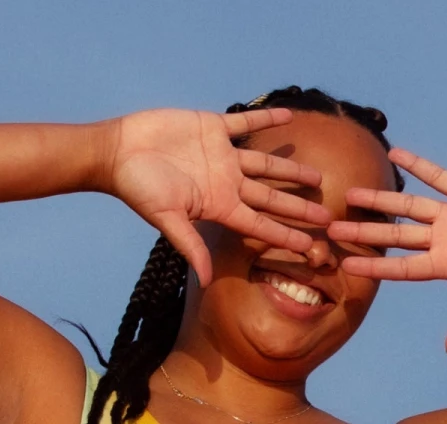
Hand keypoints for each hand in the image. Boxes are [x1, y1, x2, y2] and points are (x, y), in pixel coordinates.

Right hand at [106, 108, 330, 285]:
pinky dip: (267, 120)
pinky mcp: (213, 128)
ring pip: (266, 164)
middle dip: (299, 208)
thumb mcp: (167, 220)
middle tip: (328, 217)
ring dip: (291, 170)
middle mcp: (227, 184)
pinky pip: (246, 124)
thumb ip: (191, 247)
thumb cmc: (139, 189)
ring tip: (318, 177)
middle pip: (271, 198)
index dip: (286, 236)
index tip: (311, 246)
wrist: (119, 152)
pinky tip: (290, 118)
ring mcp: (222, 157)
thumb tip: (208, 281)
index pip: (261, 225)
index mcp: (220, 207)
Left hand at [330, 149, 446, 354]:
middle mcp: (444, 240)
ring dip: (382, 199)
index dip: (374, 264)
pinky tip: (396, 154)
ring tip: (352, 194)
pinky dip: (419, 165)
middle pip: (396, 235)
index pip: (402, 266)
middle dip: (365, 232)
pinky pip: (440, 176)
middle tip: (331, 226)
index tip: (345, 263)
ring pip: (411, 205)